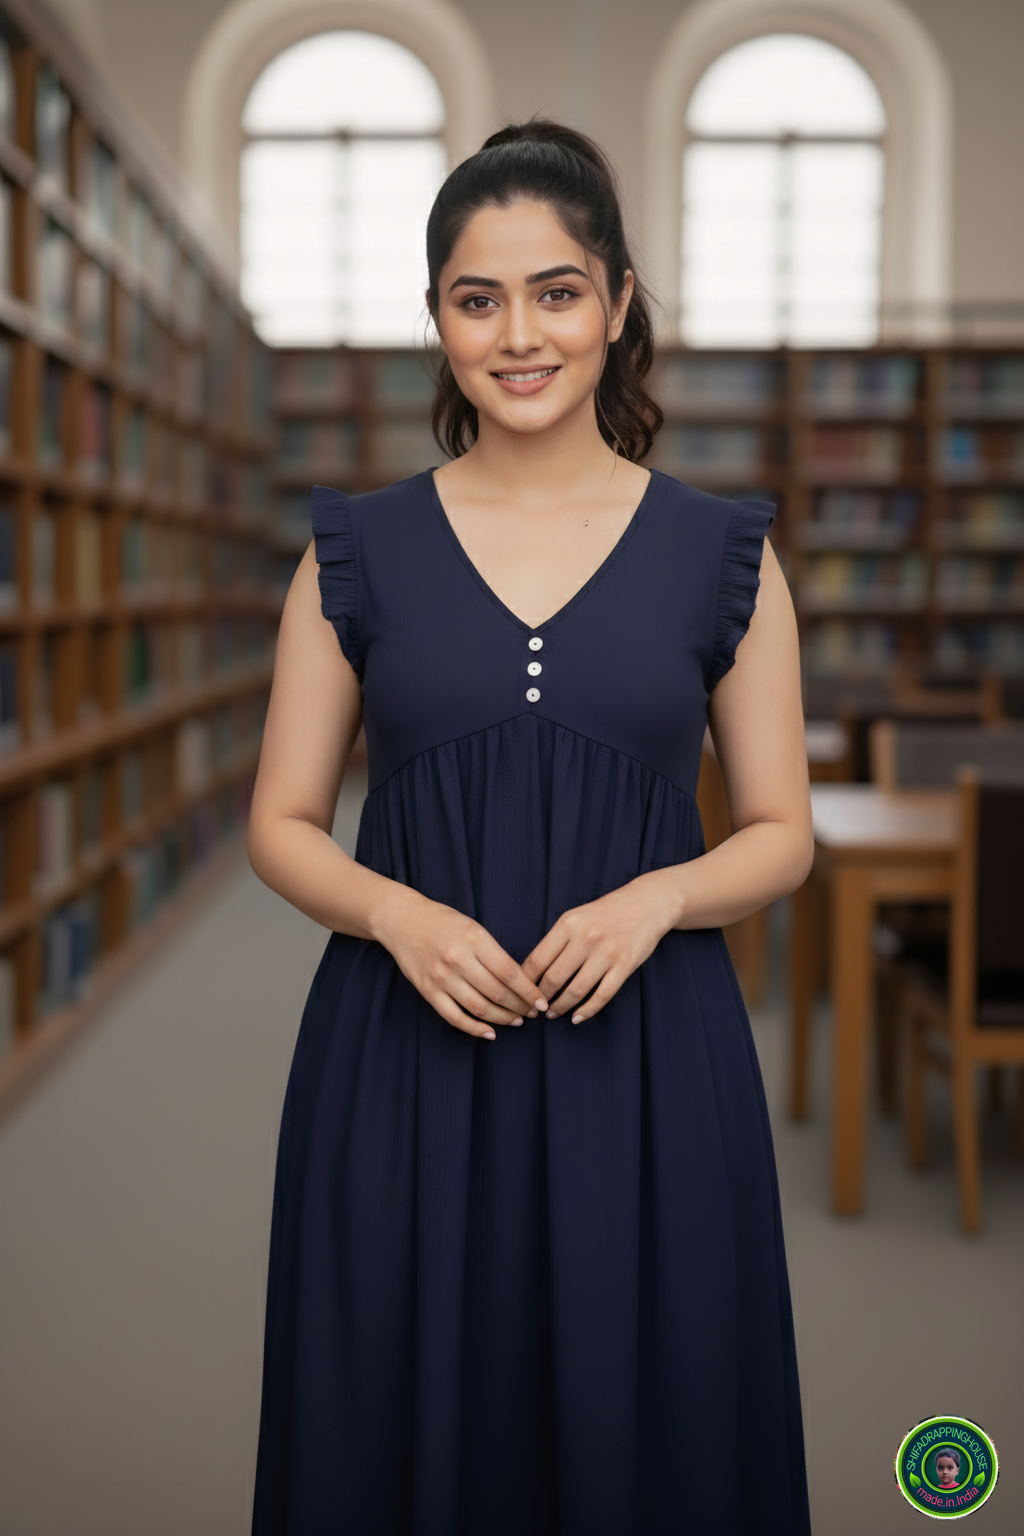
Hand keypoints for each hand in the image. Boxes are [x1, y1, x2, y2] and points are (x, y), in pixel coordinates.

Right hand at [373, 886, 547, 1040]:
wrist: (401, 920)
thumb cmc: (442, 921)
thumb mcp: (473, 927)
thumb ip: (494, 953)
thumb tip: (519, 981)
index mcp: (474, 939)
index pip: (510, 972)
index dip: (529, 991)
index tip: (542, 1002)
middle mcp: (458, 959)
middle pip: (497, 993)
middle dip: (520, 1007)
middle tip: (532, 1013)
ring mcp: (441, 977)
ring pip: (479, 1008)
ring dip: (503, 1018)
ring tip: (516, 1020)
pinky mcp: (428, 991)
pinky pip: (455, 1017)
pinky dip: (475, 1028)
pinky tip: (490, 1032)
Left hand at [522, 873, 679, 1023]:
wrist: (647, 903)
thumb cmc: (606, 912)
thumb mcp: (576, 917)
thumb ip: (556, 940)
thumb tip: (533, 971)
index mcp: (568, 924)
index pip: (537, 960)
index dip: (525, 983)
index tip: (521, 993)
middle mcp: (586, 937)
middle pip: (554, 978)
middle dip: (540, 999)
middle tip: (535, 1008)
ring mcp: (607, 952)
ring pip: (576, 990)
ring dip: (561, 1007)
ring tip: (553, 1013)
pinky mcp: (625, 964)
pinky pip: (602, 995)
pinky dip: (587, 1010)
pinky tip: (577, 1017)